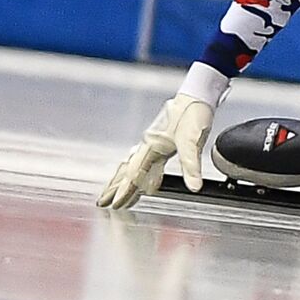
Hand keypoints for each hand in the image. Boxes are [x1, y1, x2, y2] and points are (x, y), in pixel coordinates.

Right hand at [97, 93, 214, 208]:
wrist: (198, 96)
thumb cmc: (194, 114)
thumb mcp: (194, 142)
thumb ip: (192, 166)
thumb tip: (194, 186)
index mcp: (152, 145)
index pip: (135, 173)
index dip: (125, 190)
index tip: (116, 204)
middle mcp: (148, 144)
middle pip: (127, 170)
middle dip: (114, 187)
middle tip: (102, 202)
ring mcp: (153, 142)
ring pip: (133, 165)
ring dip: (122, 180)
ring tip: (112, 193)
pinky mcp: (160, 141)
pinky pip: (145, 161)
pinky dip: (139, 173)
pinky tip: (143, 180)